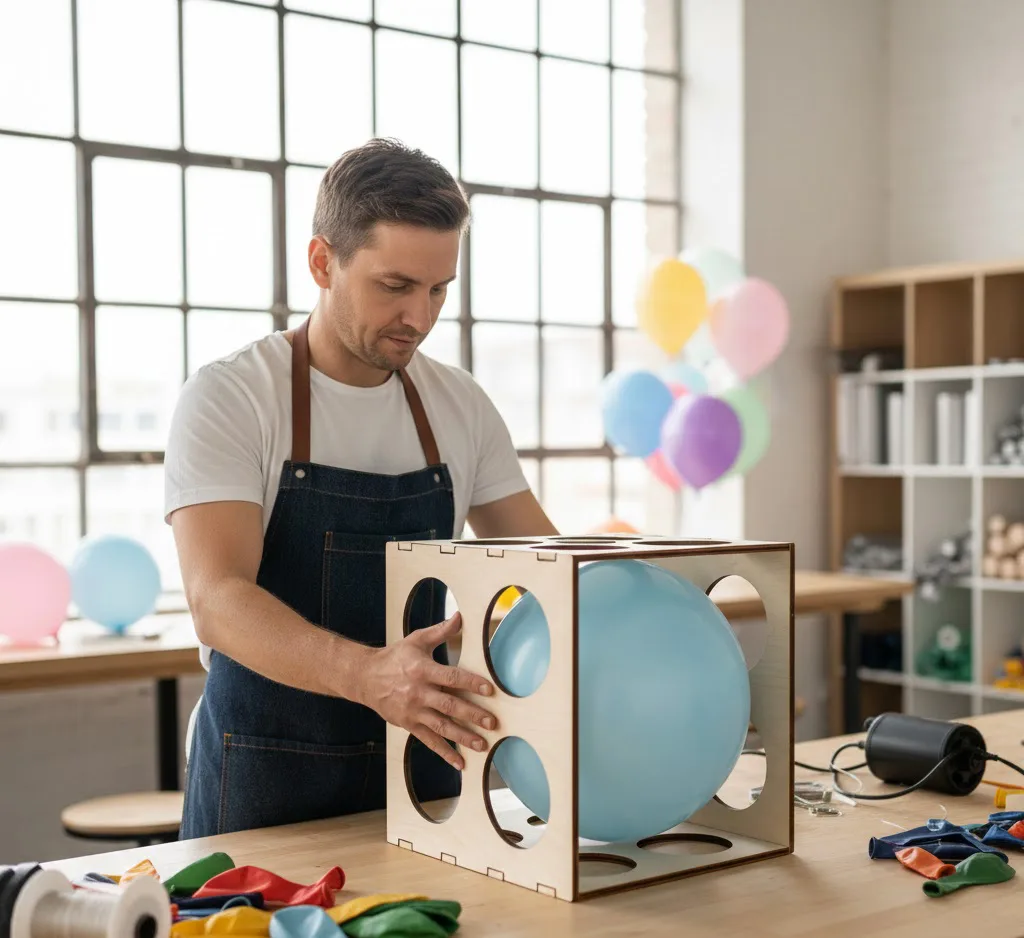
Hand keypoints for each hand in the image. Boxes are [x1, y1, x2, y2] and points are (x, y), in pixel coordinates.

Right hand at [356, 613, 496, 769]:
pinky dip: (444, 752)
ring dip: (463, 737)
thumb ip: (441, 631)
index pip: (451, 678)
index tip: (489, 690)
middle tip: (492, 722)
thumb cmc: (395, 657)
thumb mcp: (417, 640)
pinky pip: (429, 741)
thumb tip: (461, 617)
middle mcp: (418, 692)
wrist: (365, 678)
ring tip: (482, 744)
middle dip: (472, 715)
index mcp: (423, 670)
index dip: (471, 683)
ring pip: (442, 727)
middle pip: (449, 706)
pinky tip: (459, 762)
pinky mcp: (408, 725)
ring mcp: (413, 711)